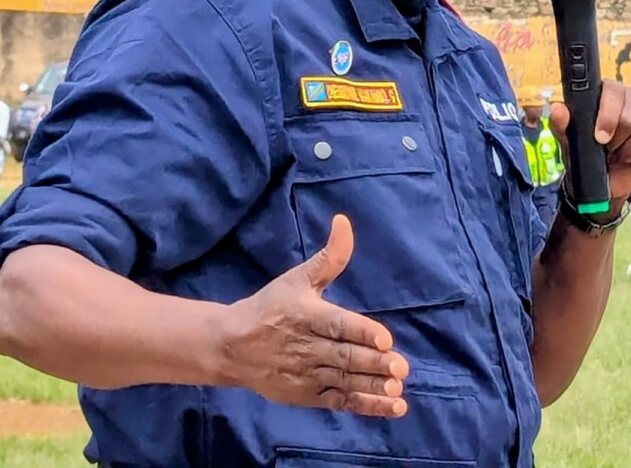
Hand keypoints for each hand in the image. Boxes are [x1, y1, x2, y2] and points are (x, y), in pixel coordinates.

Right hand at [216, 215, 409, 416]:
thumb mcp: (297, 279)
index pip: (338, 325)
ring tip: (396, 391)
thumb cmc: (270, 308)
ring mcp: (307, 374)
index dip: (362, 332)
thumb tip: (344, 222)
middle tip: (400, 368)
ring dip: (372, 388)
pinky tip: (392, 407)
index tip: (384, 339)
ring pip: (344, 382)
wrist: (229, 347)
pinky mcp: (307, 395)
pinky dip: (366, 406)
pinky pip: (340, 401)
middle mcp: (307, 348)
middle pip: (345, 357)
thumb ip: (329, 257)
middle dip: (374, 364)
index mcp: (307, 316)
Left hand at [550, 82, 630, 210]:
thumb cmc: (584, 152)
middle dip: (618, 138)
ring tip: (618, 154)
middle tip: (607, 149)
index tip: (600, 137)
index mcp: (608, 93)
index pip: (614, 91)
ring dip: (628, 151)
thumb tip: (559, 109)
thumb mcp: (568, 140)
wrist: (600, 180)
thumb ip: (562, 123)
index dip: (609, 114)